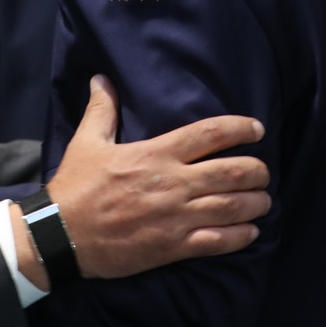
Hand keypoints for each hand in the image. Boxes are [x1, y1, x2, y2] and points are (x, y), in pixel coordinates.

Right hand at [42, 75, 269, 280]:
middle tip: (263, 171)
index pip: (209, 134)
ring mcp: (175, 217)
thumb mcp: (87, 142)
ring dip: (255, 203)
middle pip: (231, 172)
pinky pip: (218, 241)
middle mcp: (172, 183)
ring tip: (264, 200)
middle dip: (257, 170)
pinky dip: (240, 236)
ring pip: (231, 207)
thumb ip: (102, 110)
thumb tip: (102, 79)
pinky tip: (250, 232)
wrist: (62, 235)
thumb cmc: (76, 187)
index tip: (257, 129)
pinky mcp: (172, 247)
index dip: (240, 128)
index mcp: (155, 154)